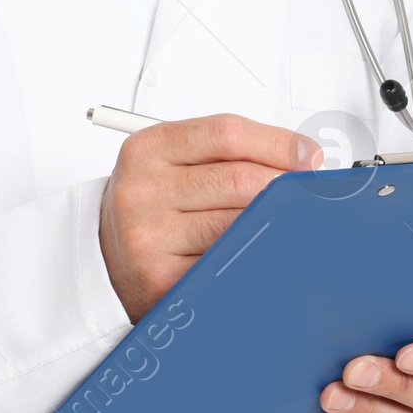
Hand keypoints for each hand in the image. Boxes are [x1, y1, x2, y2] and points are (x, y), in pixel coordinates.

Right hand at [100, 114, 321, 321]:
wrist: (104, 258)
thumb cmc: (149, 206)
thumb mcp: (170, 162)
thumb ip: (224, 153)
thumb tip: (298, 159)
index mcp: (148, 149)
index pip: (226, 134)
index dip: (278, 143)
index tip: (308, 157)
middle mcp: (143, 189)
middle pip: (239, 180)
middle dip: (285, 187)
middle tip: (306, 194)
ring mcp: (150, 236)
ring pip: (239, 224)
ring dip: (276, 224)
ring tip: (291, 222)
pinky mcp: (162, 278)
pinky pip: (228, 265)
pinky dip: (255, 258)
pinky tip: (264, 252)